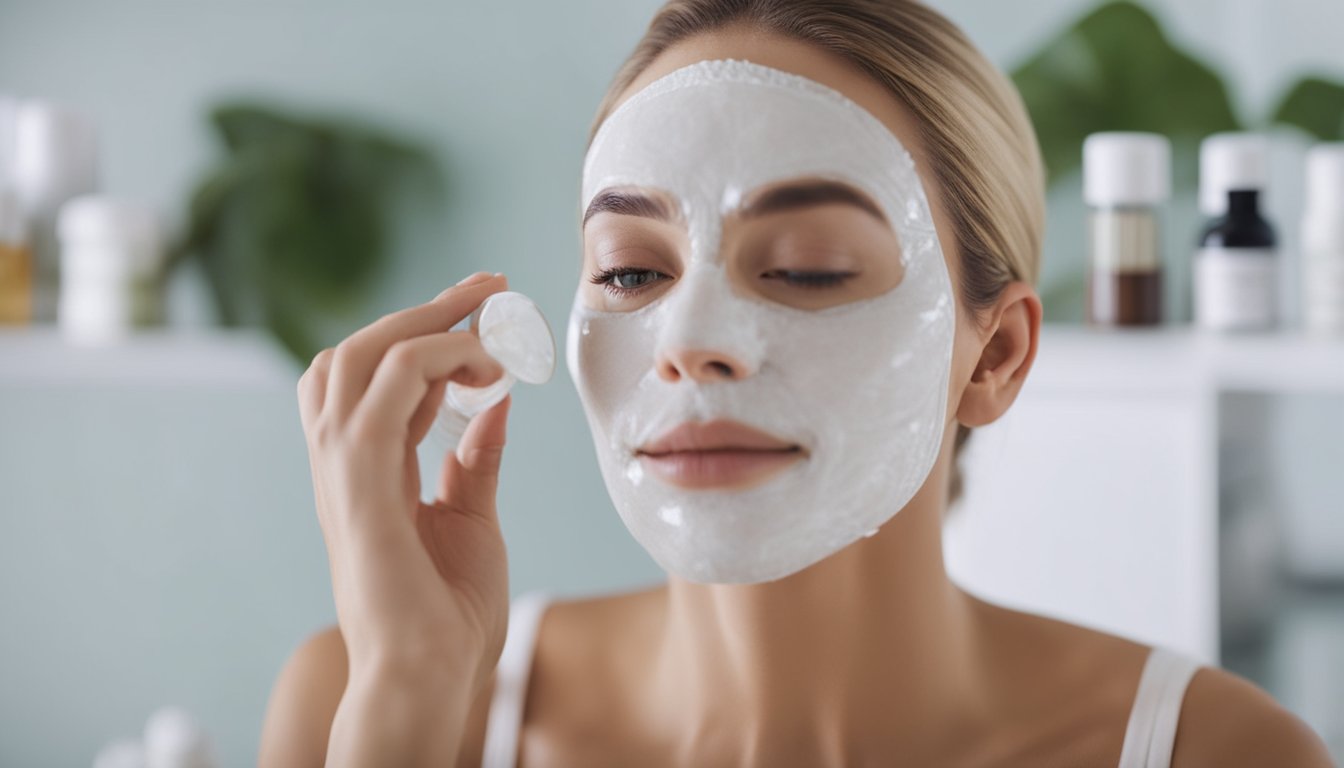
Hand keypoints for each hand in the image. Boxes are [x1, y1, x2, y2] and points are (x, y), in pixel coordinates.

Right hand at [298, 271, 512, 693]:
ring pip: (360, 354)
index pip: (377, 378)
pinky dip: (436, 357)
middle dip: (426, 309)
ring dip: (428, 321)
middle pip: (358, 351)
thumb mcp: (471, 520)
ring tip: (493, 318)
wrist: (428, 676)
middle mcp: (341, 462)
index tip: (490, 321)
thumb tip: (496, 406)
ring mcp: (341, 469)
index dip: (430, 338)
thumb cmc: (448, 614)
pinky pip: (388, 386)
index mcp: (364, 471)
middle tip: (492, 286)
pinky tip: (486, 366)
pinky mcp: (359, 479)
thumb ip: (475, 462)